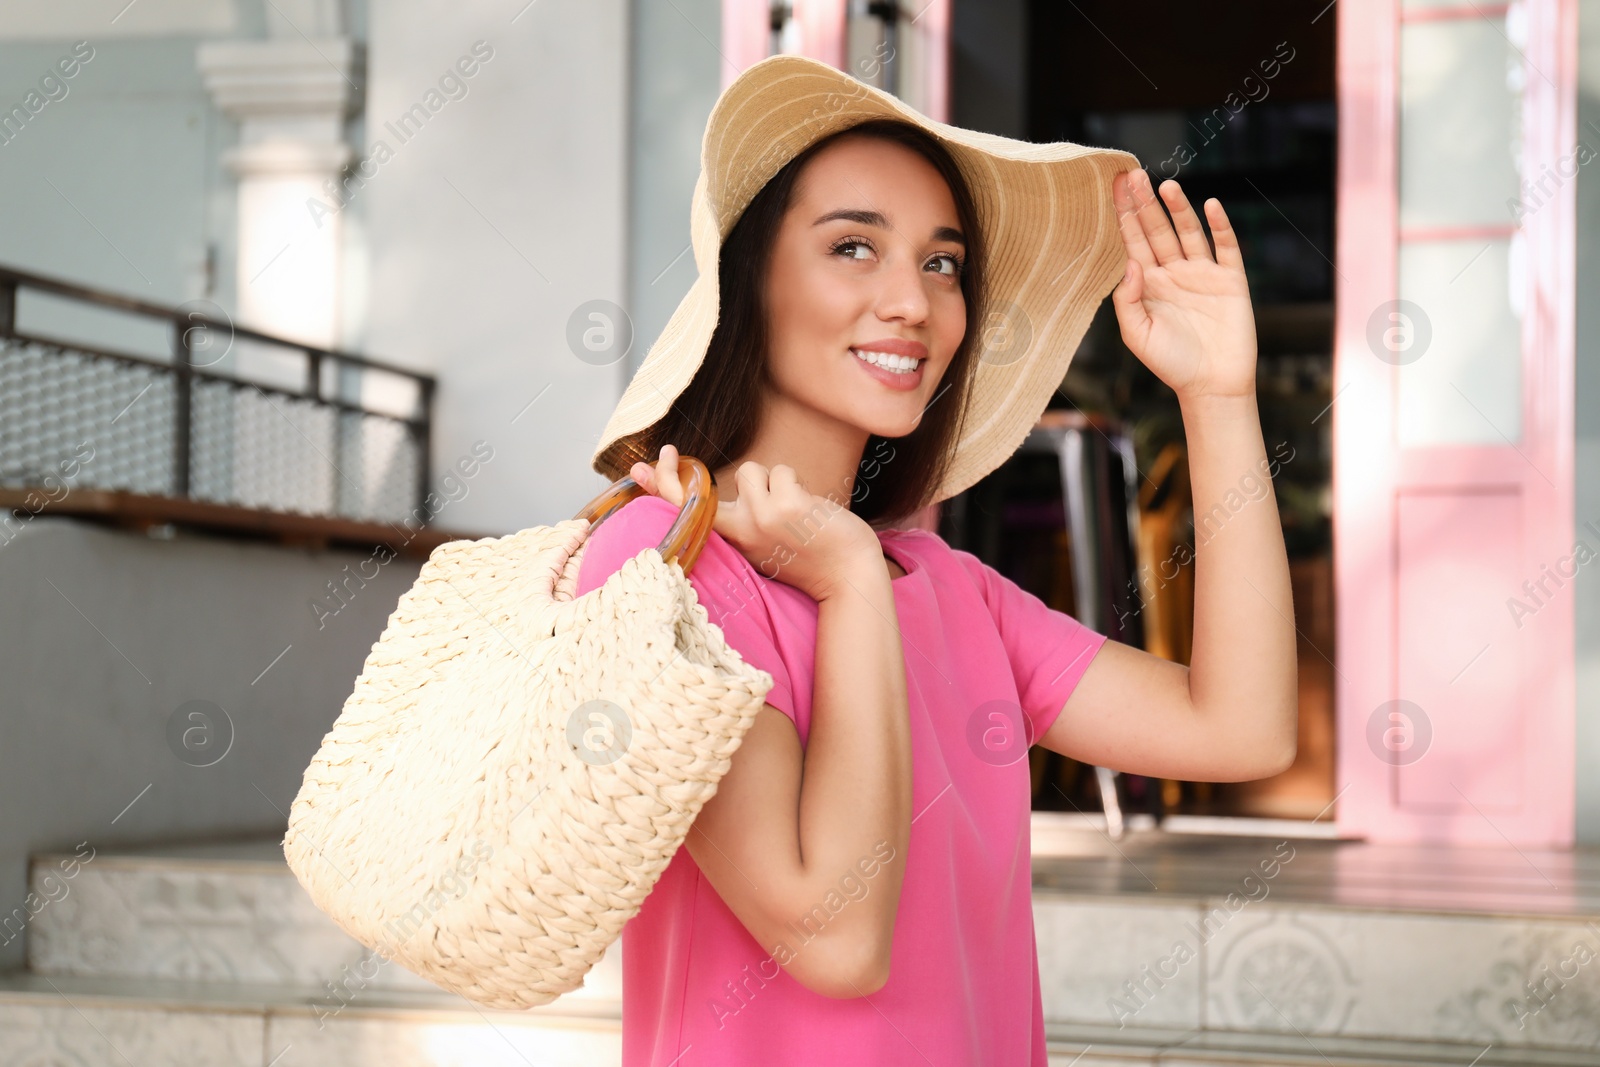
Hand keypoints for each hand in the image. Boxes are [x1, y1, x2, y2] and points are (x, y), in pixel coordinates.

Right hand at [629, 445, 881, 602]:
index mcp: (733, 544)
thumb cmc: (808, 554)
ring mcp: (762, 520)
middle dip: (674, 471)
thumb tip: (713, 486)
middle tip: (668, 451)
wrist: (848, 575)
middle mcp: (741, 534)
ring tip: (792, 509)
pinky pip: (782, 472)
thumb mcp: (761, 542)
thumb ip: (736, 518)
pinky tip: (809, 508)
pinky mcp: (788, 507)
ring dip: (773, 481)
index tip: (642, 465)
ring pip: (752, 471)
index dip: (660, 488)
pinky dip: (796, 482)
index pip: (686, 516)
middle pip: (696, 495)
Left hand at [1111, 169, 1257, 401]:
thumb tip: (1131, 261)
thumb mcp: (1137, 334)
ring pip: (1188, 233)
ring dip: (1178, 209)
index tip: (1116, 187)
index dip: (1125, 215)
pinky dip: (1219, 226)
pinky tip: (1210, 206)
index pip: (1134, 241)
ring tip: (1166, 185)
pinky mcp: (1230, 281)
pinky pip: (1225, 248)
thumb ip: (1127, 298)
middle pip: (1157, 229)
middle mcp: (1173, 273)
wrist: (1211, 385)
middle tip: (1134, 174)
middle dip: (1145, 203)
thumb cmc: (1171, 363)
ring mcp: (1202, 274)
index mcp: (1148, 284)